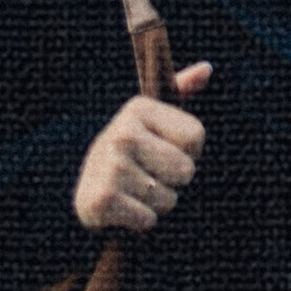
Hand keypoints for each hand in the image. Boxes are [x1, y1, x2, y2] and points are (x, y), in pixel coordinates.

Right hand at [72, 64, 211, 232]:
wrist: (83, 189)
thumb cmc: (131, 154)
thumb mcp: (152, 120)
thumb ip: (181, 91)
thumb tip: (206, 68)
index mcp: (138, 108)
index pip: (196, 137)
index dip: (187, 150)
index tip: (163, 150)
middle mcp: (122, 132)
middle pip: (185, 170)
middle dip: (172, 181)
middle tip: (148, 175)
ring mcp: (110, 165)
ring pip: (168, 199)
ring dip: (156, 204)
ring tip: (134, 191)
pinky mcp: (102, 199)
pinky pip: (149, 220)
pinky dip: (141, 222)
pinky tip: (124, 209)